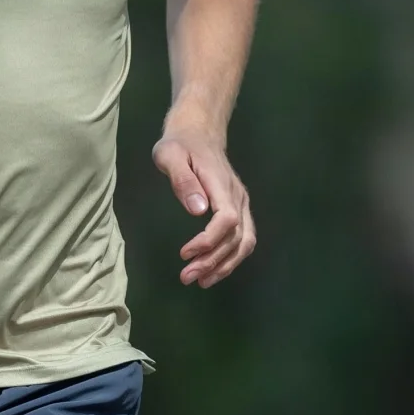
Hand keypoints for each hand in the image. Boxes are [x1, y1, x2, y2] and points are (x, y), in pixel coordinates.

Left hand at [152, 121, 255, 286]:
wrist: (199, 133)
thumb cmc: (180, 144)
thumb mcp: (169, 154)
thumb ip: (182, 180)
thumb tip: (197, 211)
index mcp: (221, 184)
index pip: (226, 219)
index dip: (209, 240)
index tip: (185, 253)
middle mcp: (237, 196)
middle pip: (236, 237)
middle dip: (213, 261)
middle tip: (186, 277)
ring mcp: (241, 203)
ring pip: (244, 242)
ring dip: (225, 265)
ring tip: (201, 281)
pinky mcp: (239, 209)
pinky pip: (243, 239)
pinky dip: (231, 259)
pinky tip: (213, 271)